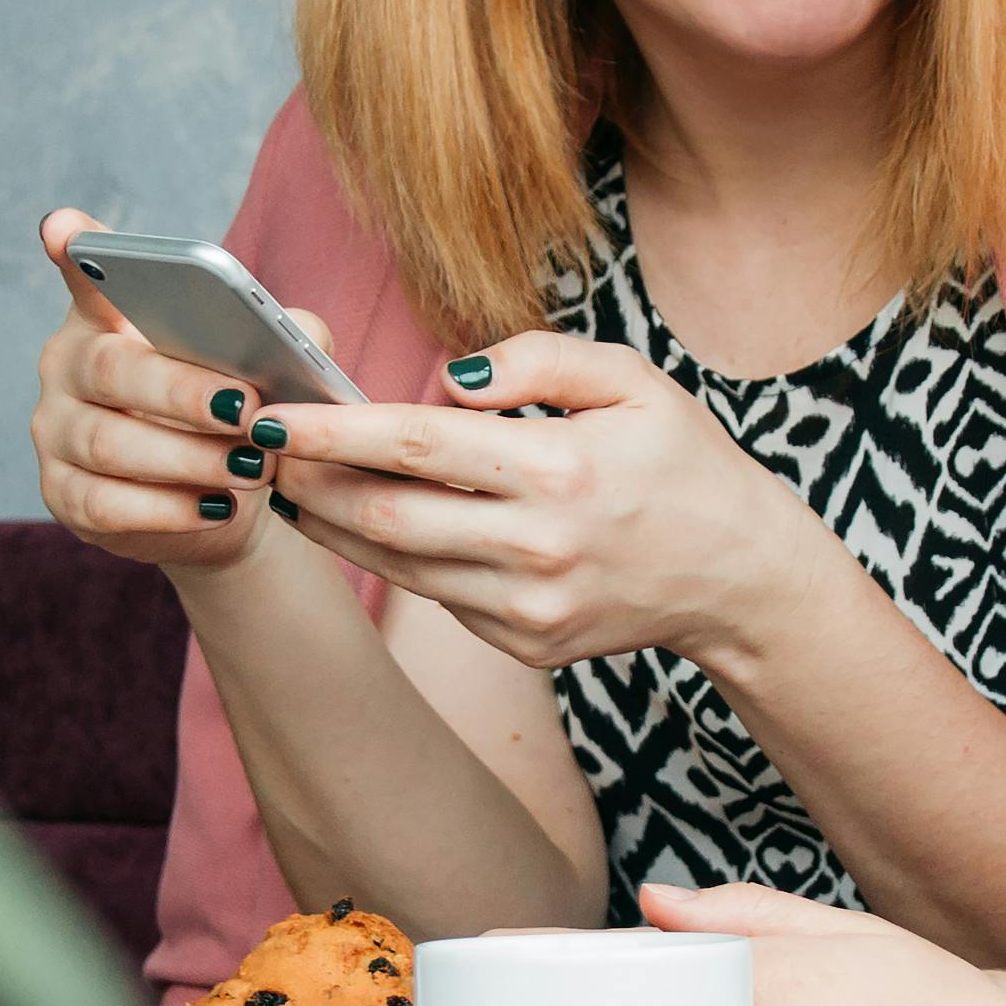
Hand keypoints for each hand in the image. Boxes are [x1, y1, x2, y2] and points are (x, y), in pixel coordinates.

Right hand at [27, 208, 281, 574]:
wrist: (221, 504)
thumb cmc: (234, 415)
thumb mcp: (262, 367)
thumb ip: (281, 335)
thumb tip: (296, 340)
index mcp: (108, 317)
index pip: (87, 275)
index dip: (76, 252)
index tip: (65, 231)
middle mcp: (67, 367)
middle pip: (110, 369)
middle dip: (181, 391)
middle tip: (245, 410)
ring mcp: (56, 433)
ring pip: (110, 443)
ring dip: (188, 457)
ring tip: (252, 466)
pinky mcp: (62, 497)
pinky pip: (105, 503)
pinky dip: (167, 509)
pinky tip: (216, 507)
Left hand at [270, 333, 829, 671]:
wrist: (741, 577)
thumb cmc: (683, 463)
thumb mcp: (631, 381)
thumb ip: (536, 360)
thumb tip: (446, 377)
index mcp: (561, 469)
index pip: (417, 444)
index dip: (334, 429)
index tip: (275, 414)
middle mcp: (539, 548)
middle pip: (385, 517)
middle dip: (312, 482)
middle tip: (264, 449)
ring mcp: (530, 608)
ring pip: (398, 566)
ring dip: (338, 525)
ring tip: (300, 483)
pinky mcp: (526, 645)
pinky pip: (439, 597)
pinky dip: (400, 559)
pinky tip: (379, 525)